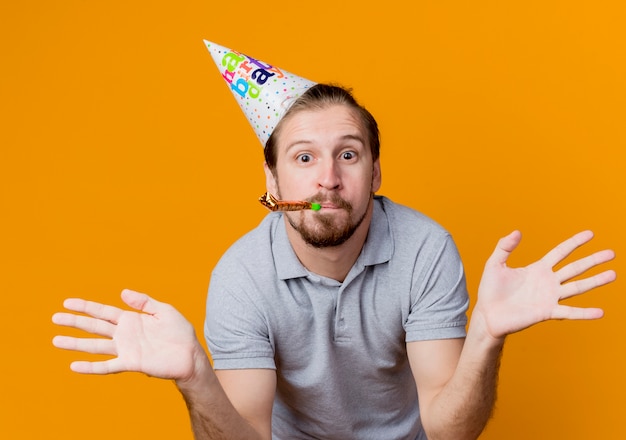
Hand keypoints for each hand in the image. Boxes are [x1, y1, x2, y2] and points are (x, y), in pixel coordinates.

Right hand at [52, 289, 203, 378]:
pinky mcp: (130, 363)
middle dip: (75, 322)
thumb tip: (122, 292)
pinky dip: (90, 367)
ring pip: (95, 346)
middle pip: (94, 326)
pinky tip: (74, 366)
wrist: (190, 355)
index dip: (86, 307)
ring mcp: (125, 349)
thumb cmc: (179, 333)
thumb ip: (144, 302)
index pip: (103, 311)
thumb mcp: (164, 311)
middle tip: (54, 318)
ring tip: (56, 340)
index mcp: (131, 319)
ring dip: (76, 343)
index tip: (67, 302)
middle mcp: (124, 334)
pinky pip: (106, 366)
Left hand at [474, 230, 615, 339]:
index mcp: (537, 269)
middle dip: (593, 260)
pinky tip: (599, 312)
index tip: (590, 234)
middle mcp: (547, 282)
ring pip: (577, 287)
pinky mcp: (546, 312)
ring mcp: (549, 297)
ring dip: (595, 281)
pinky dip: (583, 313)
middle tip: (611, 253)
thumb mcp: (495, 264)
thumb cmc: (490, 291)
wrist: (487, 315)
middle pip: (575, 268)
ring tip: (613, 274)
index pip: (561, 252)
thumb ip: (504, 247)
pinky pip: (568, 311)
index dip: (575, 243)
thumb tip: (517, 232)